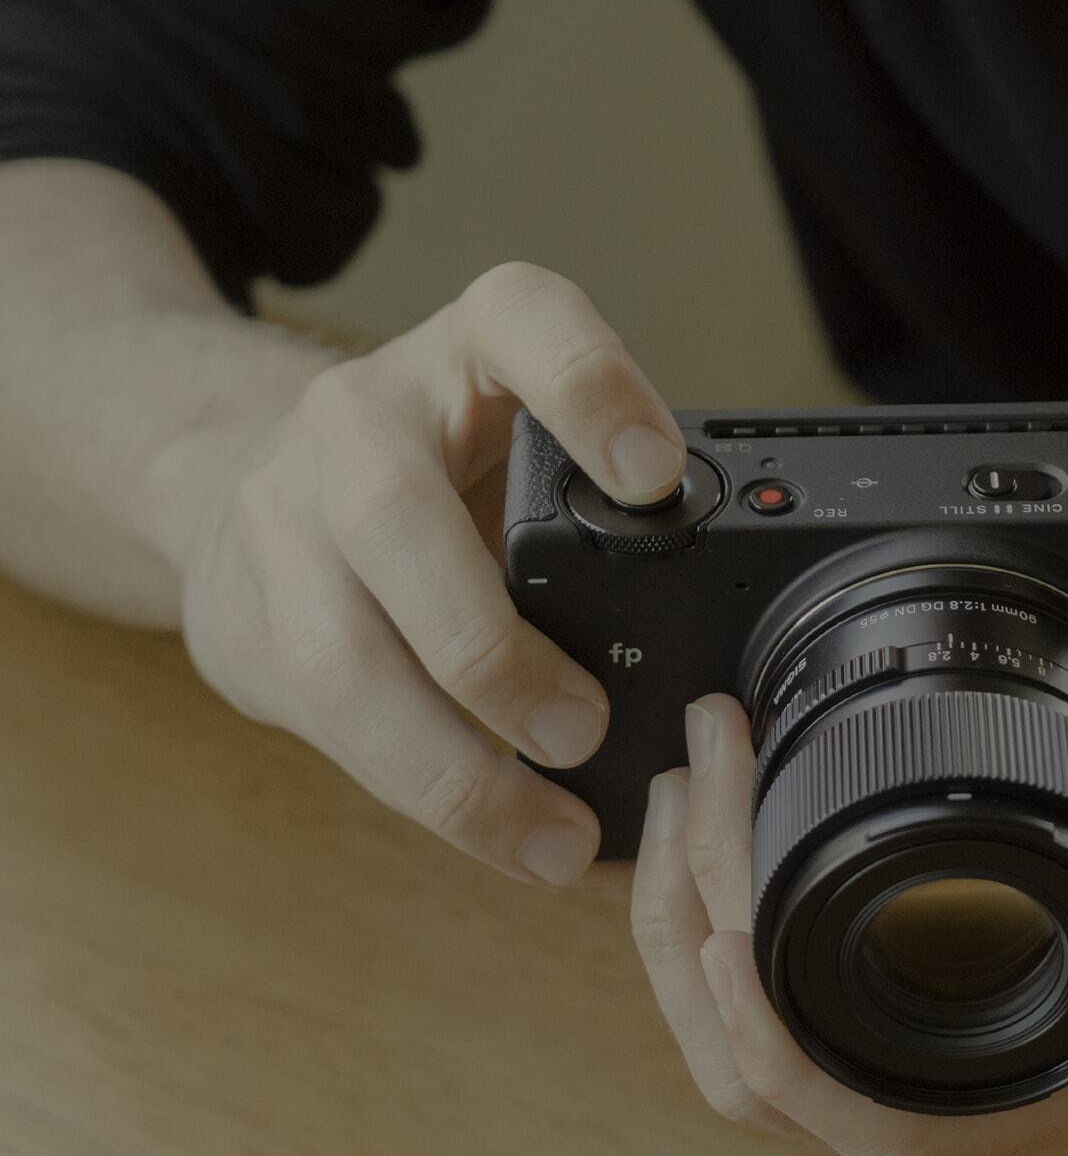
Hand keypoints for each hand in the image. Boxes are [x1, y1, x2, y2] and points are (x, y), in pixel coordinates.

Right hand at [162, 261, 688, 889]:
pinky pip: (331, 724)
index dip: (589, 391)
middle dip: (489, 644)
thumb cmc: (447, 467)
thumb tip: (734, 643)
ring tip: (553, 833)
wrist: (246, 477)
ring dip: (455, 764)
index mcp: (469, 345)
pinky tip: (502, 834)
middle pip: (394, 515)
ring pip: (344, 654)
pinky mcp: (247, 618)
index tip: (654, 480)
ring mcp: (286, 516)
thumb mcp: (532, 436)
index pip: (524, 320)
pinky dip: (428, 795)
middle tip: (583, 728)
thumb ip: (610, 504)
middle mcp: (360, 416)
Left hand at [628, 678, 1067, 1155]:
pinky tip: (710, 825)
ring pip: (768, 1063)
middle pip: (794, 1100)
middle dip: (702, 952)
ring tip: (688, 785)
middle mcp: (1008, 1098)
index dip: (788, 1065)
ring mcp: (957, 1066)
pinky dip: (723, 926)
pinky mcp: (918, 1014)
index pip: (897, 1136)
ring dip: (694, 937)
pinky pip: (785, 1010)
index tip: (722, 938)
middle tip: (697, 784)